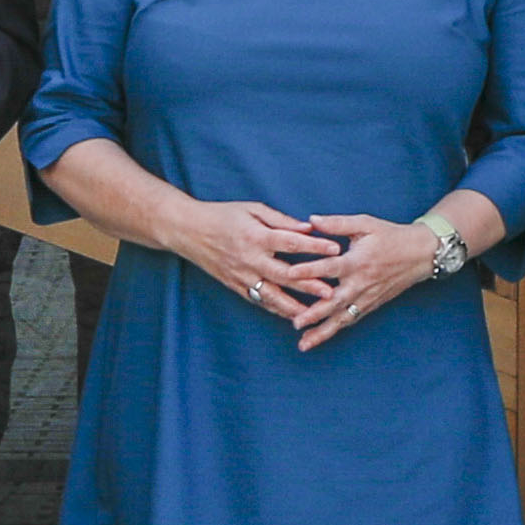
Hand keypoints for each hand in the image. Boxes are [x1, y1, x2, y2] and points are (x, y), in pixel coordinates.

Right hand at [158, 194, 337, 321]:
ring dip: (295, 305)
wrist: (188, 231)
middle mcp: (250, 259)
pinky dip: (276, 309)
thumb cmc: (223, 215)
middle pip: (285, 274)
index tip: (336, 248)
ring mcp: (241, 276)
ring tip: (314, 314)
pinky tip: (292, 315)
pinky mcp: (235, 286)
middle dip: (310, 285)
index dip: (315, 246)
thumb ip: (281, 220)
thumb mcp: (252, 209)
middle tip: (332, 292)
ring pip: (272, 295)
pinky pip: (259, 301)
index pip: (291, 242)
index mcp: (256, 236)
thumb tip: (308, 228)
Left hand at [283, 214, 442, 351]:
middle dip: (315, 314)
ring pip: (343, 317)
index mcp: (358, 261)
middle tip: (296, 323)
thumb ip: (337, 224)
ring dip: (323, 331)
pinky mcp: (372, 304)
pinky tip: (321, 338)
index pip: (330, 267)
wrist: (421, 254)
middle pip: (335, 301)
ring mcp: (367, 297)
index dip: (310, 269)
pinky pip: (351, 319)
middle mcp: (361, 282)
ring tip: (304, 343)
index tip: (289, 274)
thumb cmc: (391, 236)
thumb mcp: (365, 224)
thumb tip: (311, 220)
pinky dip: (336, 329)